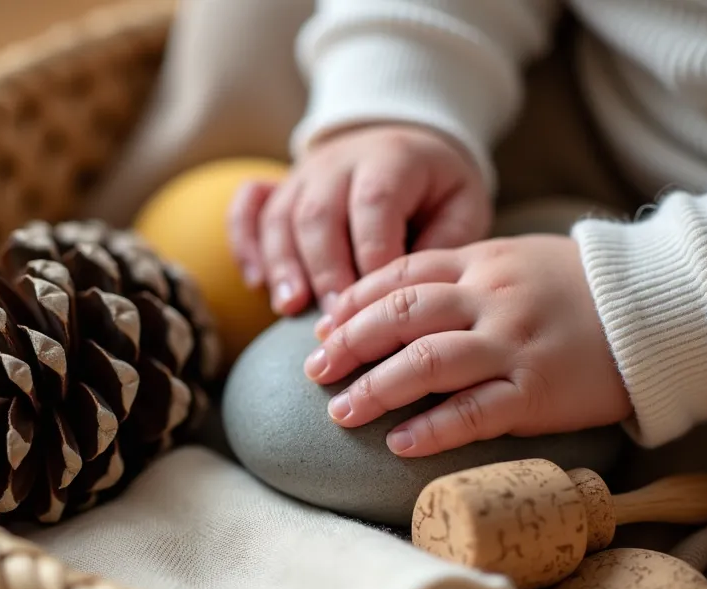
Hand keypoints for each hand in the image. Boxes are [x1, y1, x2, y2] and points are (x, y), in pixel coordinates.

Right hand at [229, 124, 490, 315]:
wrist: (406, 145)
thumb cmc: (437, 191)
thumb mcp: (461, 206)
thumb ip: (444, 245)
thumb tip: (414, 297)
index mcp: (391, 158)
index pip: (375, 204)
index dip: (373, 257)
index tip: (380, 308)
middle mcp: (339, 160)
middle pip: (320, 213)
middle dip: (326, 271)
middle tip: (336, 324)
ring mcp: (303, 173)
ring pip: (281, 215)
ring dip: (283, 265)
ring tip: (291, 309)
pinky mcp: (278, 188)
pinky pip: (247, 209)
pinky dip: (245, 244)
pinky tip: (256, 283)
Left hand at [302, 235, 631, 456]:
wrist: (661, 308)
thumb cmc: (582, 288)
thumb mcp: (518, 260)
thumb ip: (462, 274)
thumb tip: (396, 298)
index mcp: (482, 262)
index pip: (400, 275)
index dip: (354, 302)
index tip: (322, 326)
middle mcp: (491, 298)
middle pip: (400, 315)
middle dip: (349, 343)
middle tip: (314, 370)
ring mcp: (514, 344)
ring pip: (427, 361)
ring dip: (376, 388)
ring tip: (340, 411)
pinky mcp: (538, 391)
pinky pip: (475, 411)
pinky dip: (432, 427)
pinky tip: (399, 443)